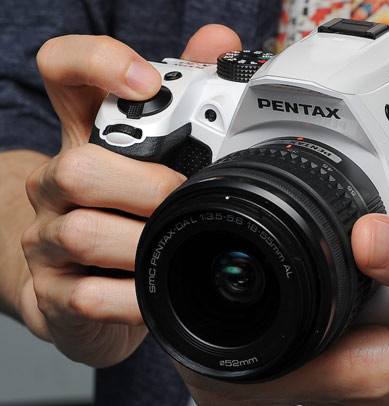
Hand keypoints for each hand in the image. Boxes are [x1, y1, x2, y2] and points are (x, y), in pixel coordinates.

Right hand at [20, 25, 240, 366]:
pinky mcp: (52, 293)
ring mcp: (48, 239)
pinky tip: (152, 295)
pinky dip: (133, 299)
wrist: (88, 291)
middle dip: (146, 185)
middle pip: (78, 165)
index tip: (146, 81)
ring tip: (174, 248)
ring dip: (143, 244)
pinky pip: (88, 297)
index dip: (96, 64)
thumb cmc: (129, 216)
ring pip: (81, 233)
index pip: (64, 73)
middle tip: (181, 199)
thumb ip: (190, 101)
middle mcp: (58, 184)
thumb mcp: (158, 157)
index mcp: (88, 139)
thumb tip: (219, 43)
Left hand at [180, 214, 388, 403]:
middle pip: (258, 385)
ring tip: (210, 301)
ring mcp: (358, 377)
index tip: (179, 329)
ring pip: (277, 372)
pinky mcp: (367, 363)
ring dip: (237, 346)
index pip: (266, 384)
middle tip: (178, 305)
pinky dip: (273, 337)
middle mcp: (354, 381)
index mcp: (366, 369)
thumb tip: (366, 236)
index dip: (212, 363)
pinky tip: (270, 305)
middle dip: (210, 356)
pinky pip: (303, 356)